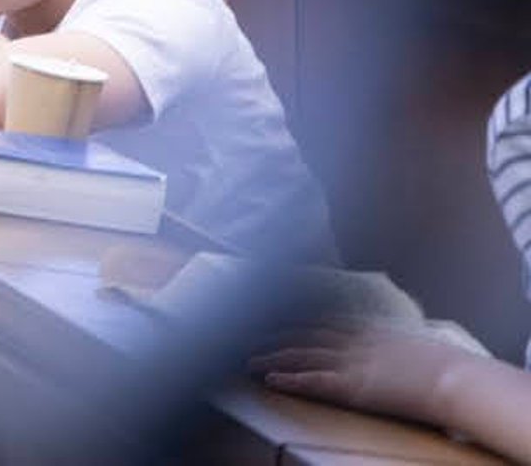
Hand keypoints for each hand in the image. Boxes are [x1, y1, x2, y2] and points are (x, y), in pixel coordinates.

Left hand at [249, 319, 465, 425]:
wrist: (455, 378)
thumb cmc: (442, 365)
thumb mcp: (408, 342)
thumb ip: (389, 341)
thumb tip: (387, 345)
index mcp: (367, 327)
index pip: (320, 319)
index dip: (293, 320)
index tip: (272, 317)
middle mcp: (352, 339)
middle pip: (303, 333)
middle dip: (273, 335)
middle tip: (248, 335)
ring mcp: (350, 360)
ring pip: (300, 355)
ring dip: (271, 357)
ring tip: (247, 359)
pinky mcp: (351, 384)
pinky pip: (311, 380)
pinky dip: (288, 379)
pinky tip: (268, 379)